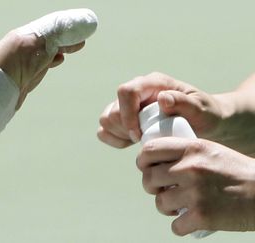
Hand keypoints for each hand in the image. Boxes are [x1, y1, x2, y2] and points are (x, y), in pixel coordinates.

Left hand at [0, 8, 96, 108]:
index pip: (53, 26)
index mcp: (28, 35)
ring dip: (62, 47)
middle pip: (52, 37)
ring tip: (75, 46)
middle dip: (67, 36)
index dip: (69, 25)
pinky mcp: (26, 76)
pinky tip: (59, 60)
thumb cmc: (13, 63)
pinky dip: (53, 60)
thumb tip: (73, 32)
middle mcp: (27, 46)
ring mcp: (27, 62)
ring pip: (48, 51)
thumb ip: (55, 36)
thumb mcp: (38, 44)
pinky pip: (43, 64)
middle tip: (82, 35)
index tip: (84, 25)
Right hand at [97, 72, 225, 147]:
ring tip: (142, 140)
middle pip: (112, 110)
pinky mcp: (122, 119)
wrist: (204, 124)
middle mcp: (136, 91)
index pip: (126, 92)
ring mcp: (127, 105)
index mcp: (153, 83)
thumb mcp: (201, 109)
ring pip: (106, 120)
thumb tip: (162, 99)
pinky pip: (104, 130)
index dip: (127, 114)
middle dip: (126, 129)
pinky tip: (133, 143)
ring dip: (120, 135)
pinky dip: (115, 140)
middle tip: (147, 139)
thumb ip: (184, 103)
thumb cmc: (205, 114)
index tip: (139, 135)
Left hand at [137, 137, 254, 234]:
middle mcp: (189, 168)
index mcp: (191, 148)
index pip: (148, 151)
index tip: (147, 169)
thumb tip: (154, 163)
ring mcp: (195, 193)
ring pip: (160, 203)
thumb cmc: (237, 172)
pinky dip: (181, 227)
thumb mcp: (210, 150)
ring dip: (167, 208)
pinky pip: (175, 226)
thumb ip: (184, 154)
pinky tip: (190, 221)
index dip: (142, 162)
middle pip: (148, 179)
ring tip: (180, 206)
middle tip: (163, 191)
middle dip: (152, 188)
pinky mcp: (202, 216)